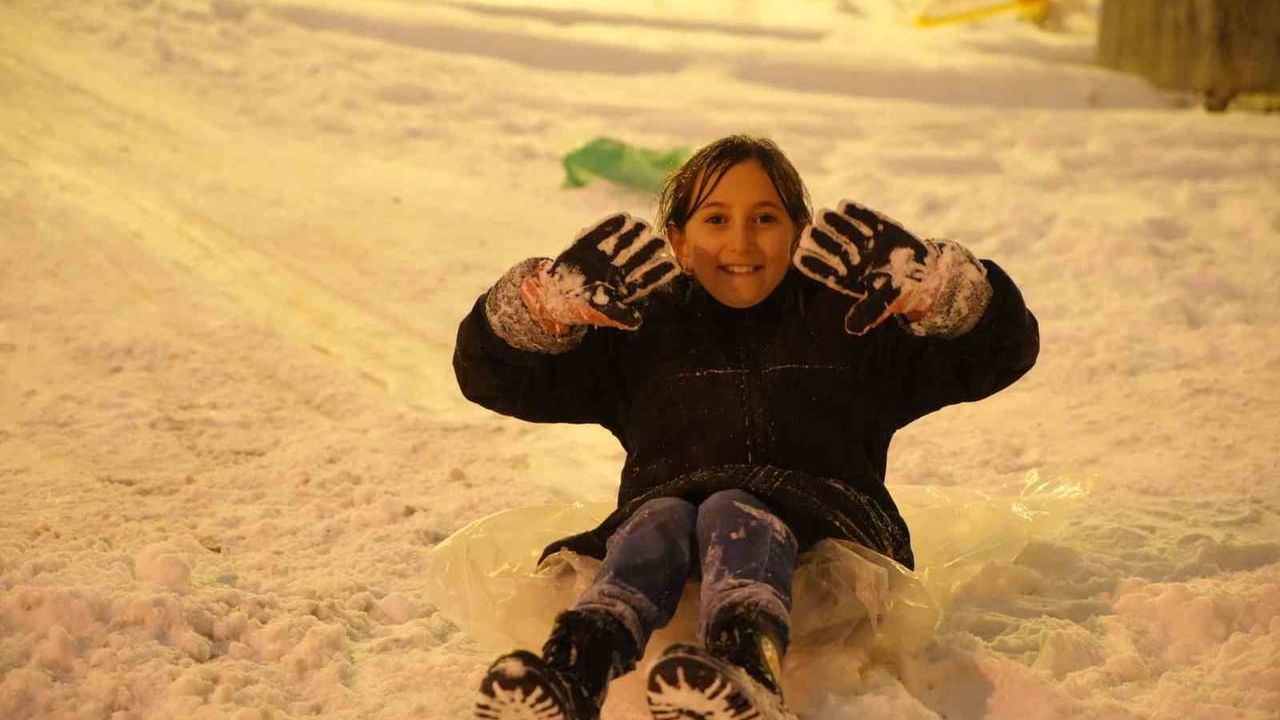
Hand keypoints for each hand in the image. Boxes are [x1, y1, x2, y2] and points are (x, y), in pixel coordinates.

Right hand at [523, 213, 679, 332]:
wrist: (555, 296)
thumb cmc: (582, 307)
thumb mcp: (601, 313)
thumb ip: (619, 315)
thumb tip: (637, 322)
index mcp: (626, 286)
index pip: (646, 278)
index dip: (659, 272)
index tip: (673, 265)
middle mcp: (620, 268)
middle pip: (638, 257)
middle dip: (649, 249)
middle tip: (662, 240)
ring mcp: (605, 255)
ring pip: (623, 243)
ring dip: (633, 234)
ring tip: (644, 225)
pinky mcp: (589, 244)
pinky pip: (601, 233)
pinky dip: (611, 226)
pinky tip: (623, 217)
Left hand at [793, 200, 938, 334]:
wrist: (926, 274)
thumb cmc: (900, 292)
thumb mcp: (886, 303)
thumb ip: (868, 313)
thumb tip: (851, 329)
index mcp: (846, 278)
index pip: (824, 271)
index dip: (812, 264)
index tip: (799, 257)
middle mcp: (850, 258)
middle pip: (830, 248)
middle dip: (819, 240)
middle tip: (808, 232)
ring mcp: (863, 241)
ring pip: (844, 231)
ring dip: (834, 223)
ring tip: (823, 215)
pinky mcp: (878, 227)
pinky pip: (866, 218)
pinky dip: (857, 212)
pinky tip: (845, 205)